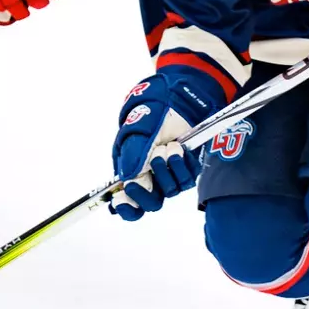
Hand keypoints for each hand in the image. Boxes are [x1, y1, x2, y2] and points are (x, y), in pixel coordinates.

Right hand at [107, 70, 221, 220]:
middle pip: (151, 204)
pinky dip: (182, 165)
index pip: (128, 203)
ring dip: (167, 170)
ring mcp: (170, 174)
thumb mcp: (136, 132)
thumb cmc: (151, 115)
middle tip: (144, 175)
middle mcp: (151, 177)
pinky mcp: (187, 169)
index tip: (121, 201)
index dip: (126, 208)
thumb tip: (126, 178)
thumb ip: (132, 156)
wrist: (176, 100)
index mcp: (132, 172)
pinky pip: (187, 179)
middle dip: (147, 192)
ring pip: (171, 190)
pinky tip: (179, 148)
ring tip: (167, 147)